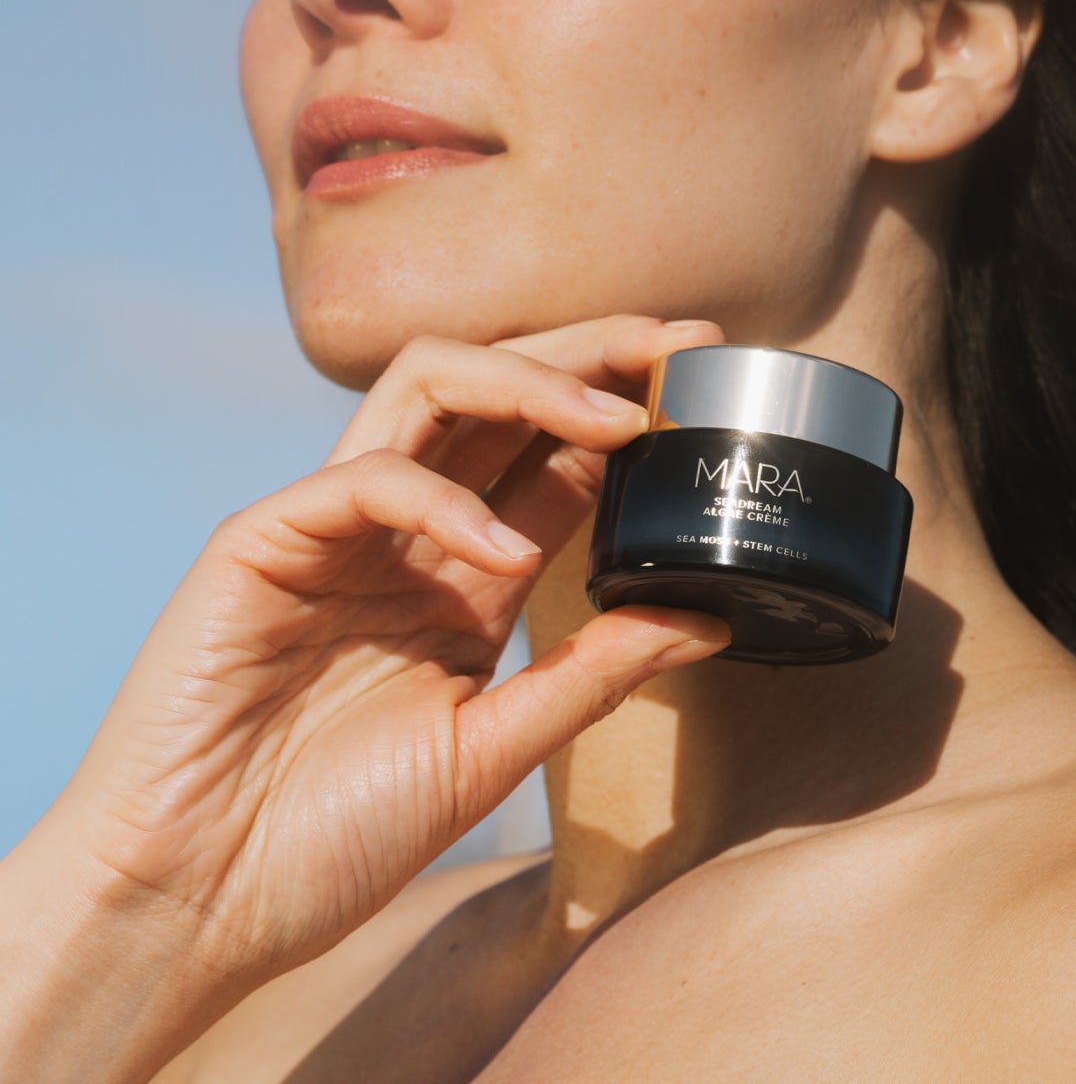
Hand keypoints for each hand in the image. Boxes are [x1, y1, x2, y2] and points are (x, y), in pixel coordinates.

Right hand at [41, 314, 728, 991]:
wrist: (195, 904)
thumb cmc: (331, 838)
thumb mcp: (491, 753)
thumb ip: (591, 679)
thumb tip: (709, 620)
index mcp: (460, 573)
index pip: (553, 455)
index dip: (627, 410)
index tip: (704, 384)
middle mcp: (405, 531)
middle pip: (498, 391)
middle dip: (590, 354)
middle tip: (680, 340)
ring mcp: (332, 527)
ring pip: (427, 388)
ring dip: (529, 383)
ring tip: (616, 417)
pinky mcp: (262, 541)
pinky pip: (362, 478)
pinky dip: (441, 499)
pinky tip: (505, 553)